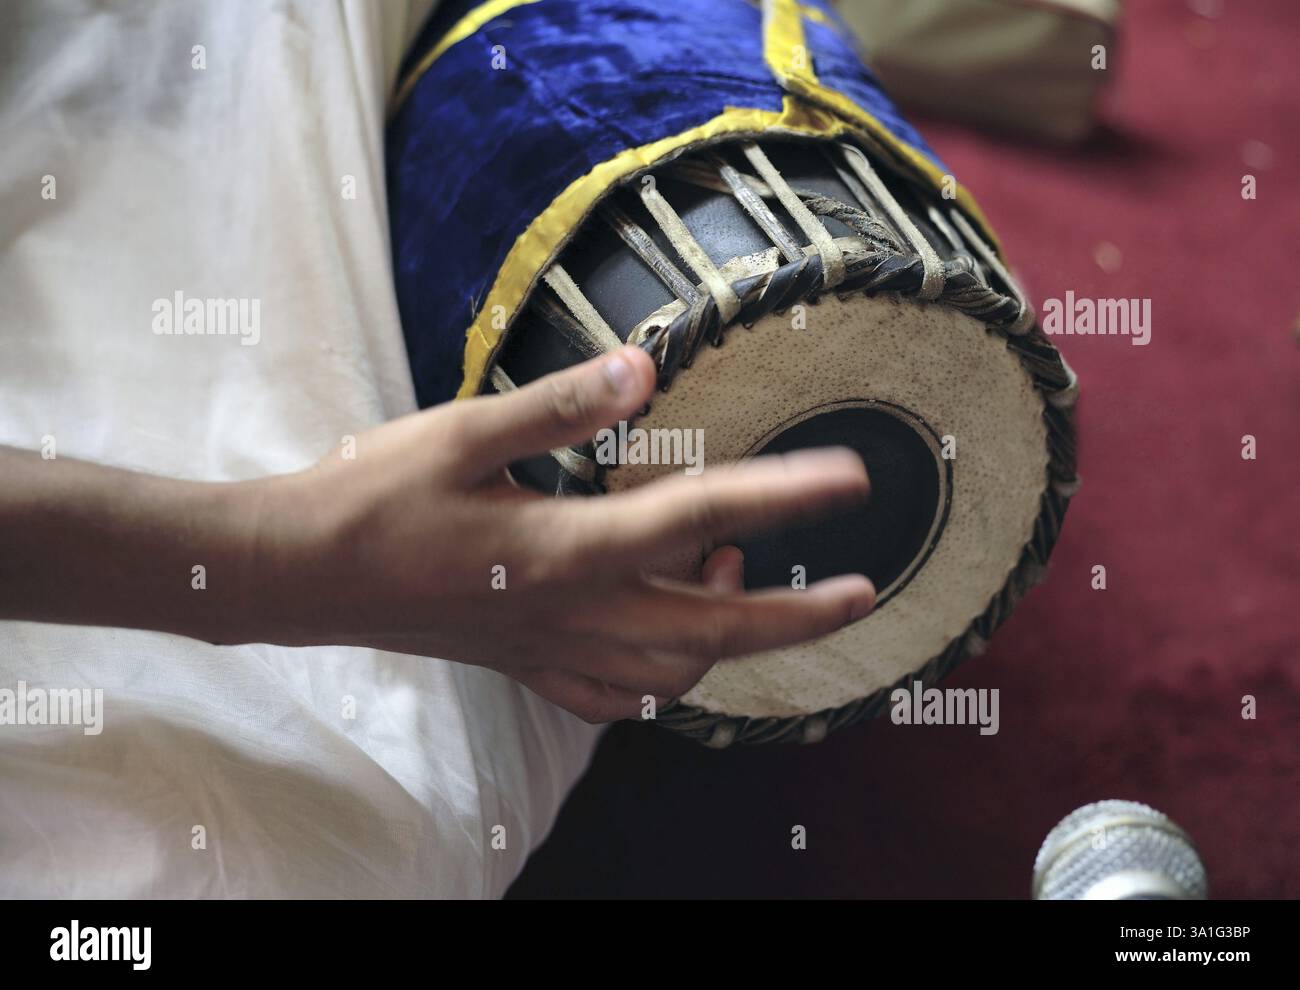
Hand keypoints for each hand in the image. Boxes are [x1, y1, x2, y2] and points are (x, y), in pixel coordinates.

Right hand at [258, 346, 874, 721]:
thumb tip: (644, 369)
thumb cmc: (374, 496)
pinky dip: (658, 683)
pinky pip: (613, 699)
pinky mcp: (525, 665)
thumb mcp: (463, 429)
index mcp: (567, 547)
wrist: (298, 575)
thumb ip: (559, 405)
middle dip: (798, 617)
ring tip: (738, 578)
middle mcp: (573, 612)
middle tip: (860, 592)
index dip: (787, 496)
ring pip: (672, 675)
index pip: (702, 516)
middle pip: (714, 629)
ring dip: (727, 639)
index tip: (851, 478)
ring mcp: (551, 650)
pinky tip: (664, 646)